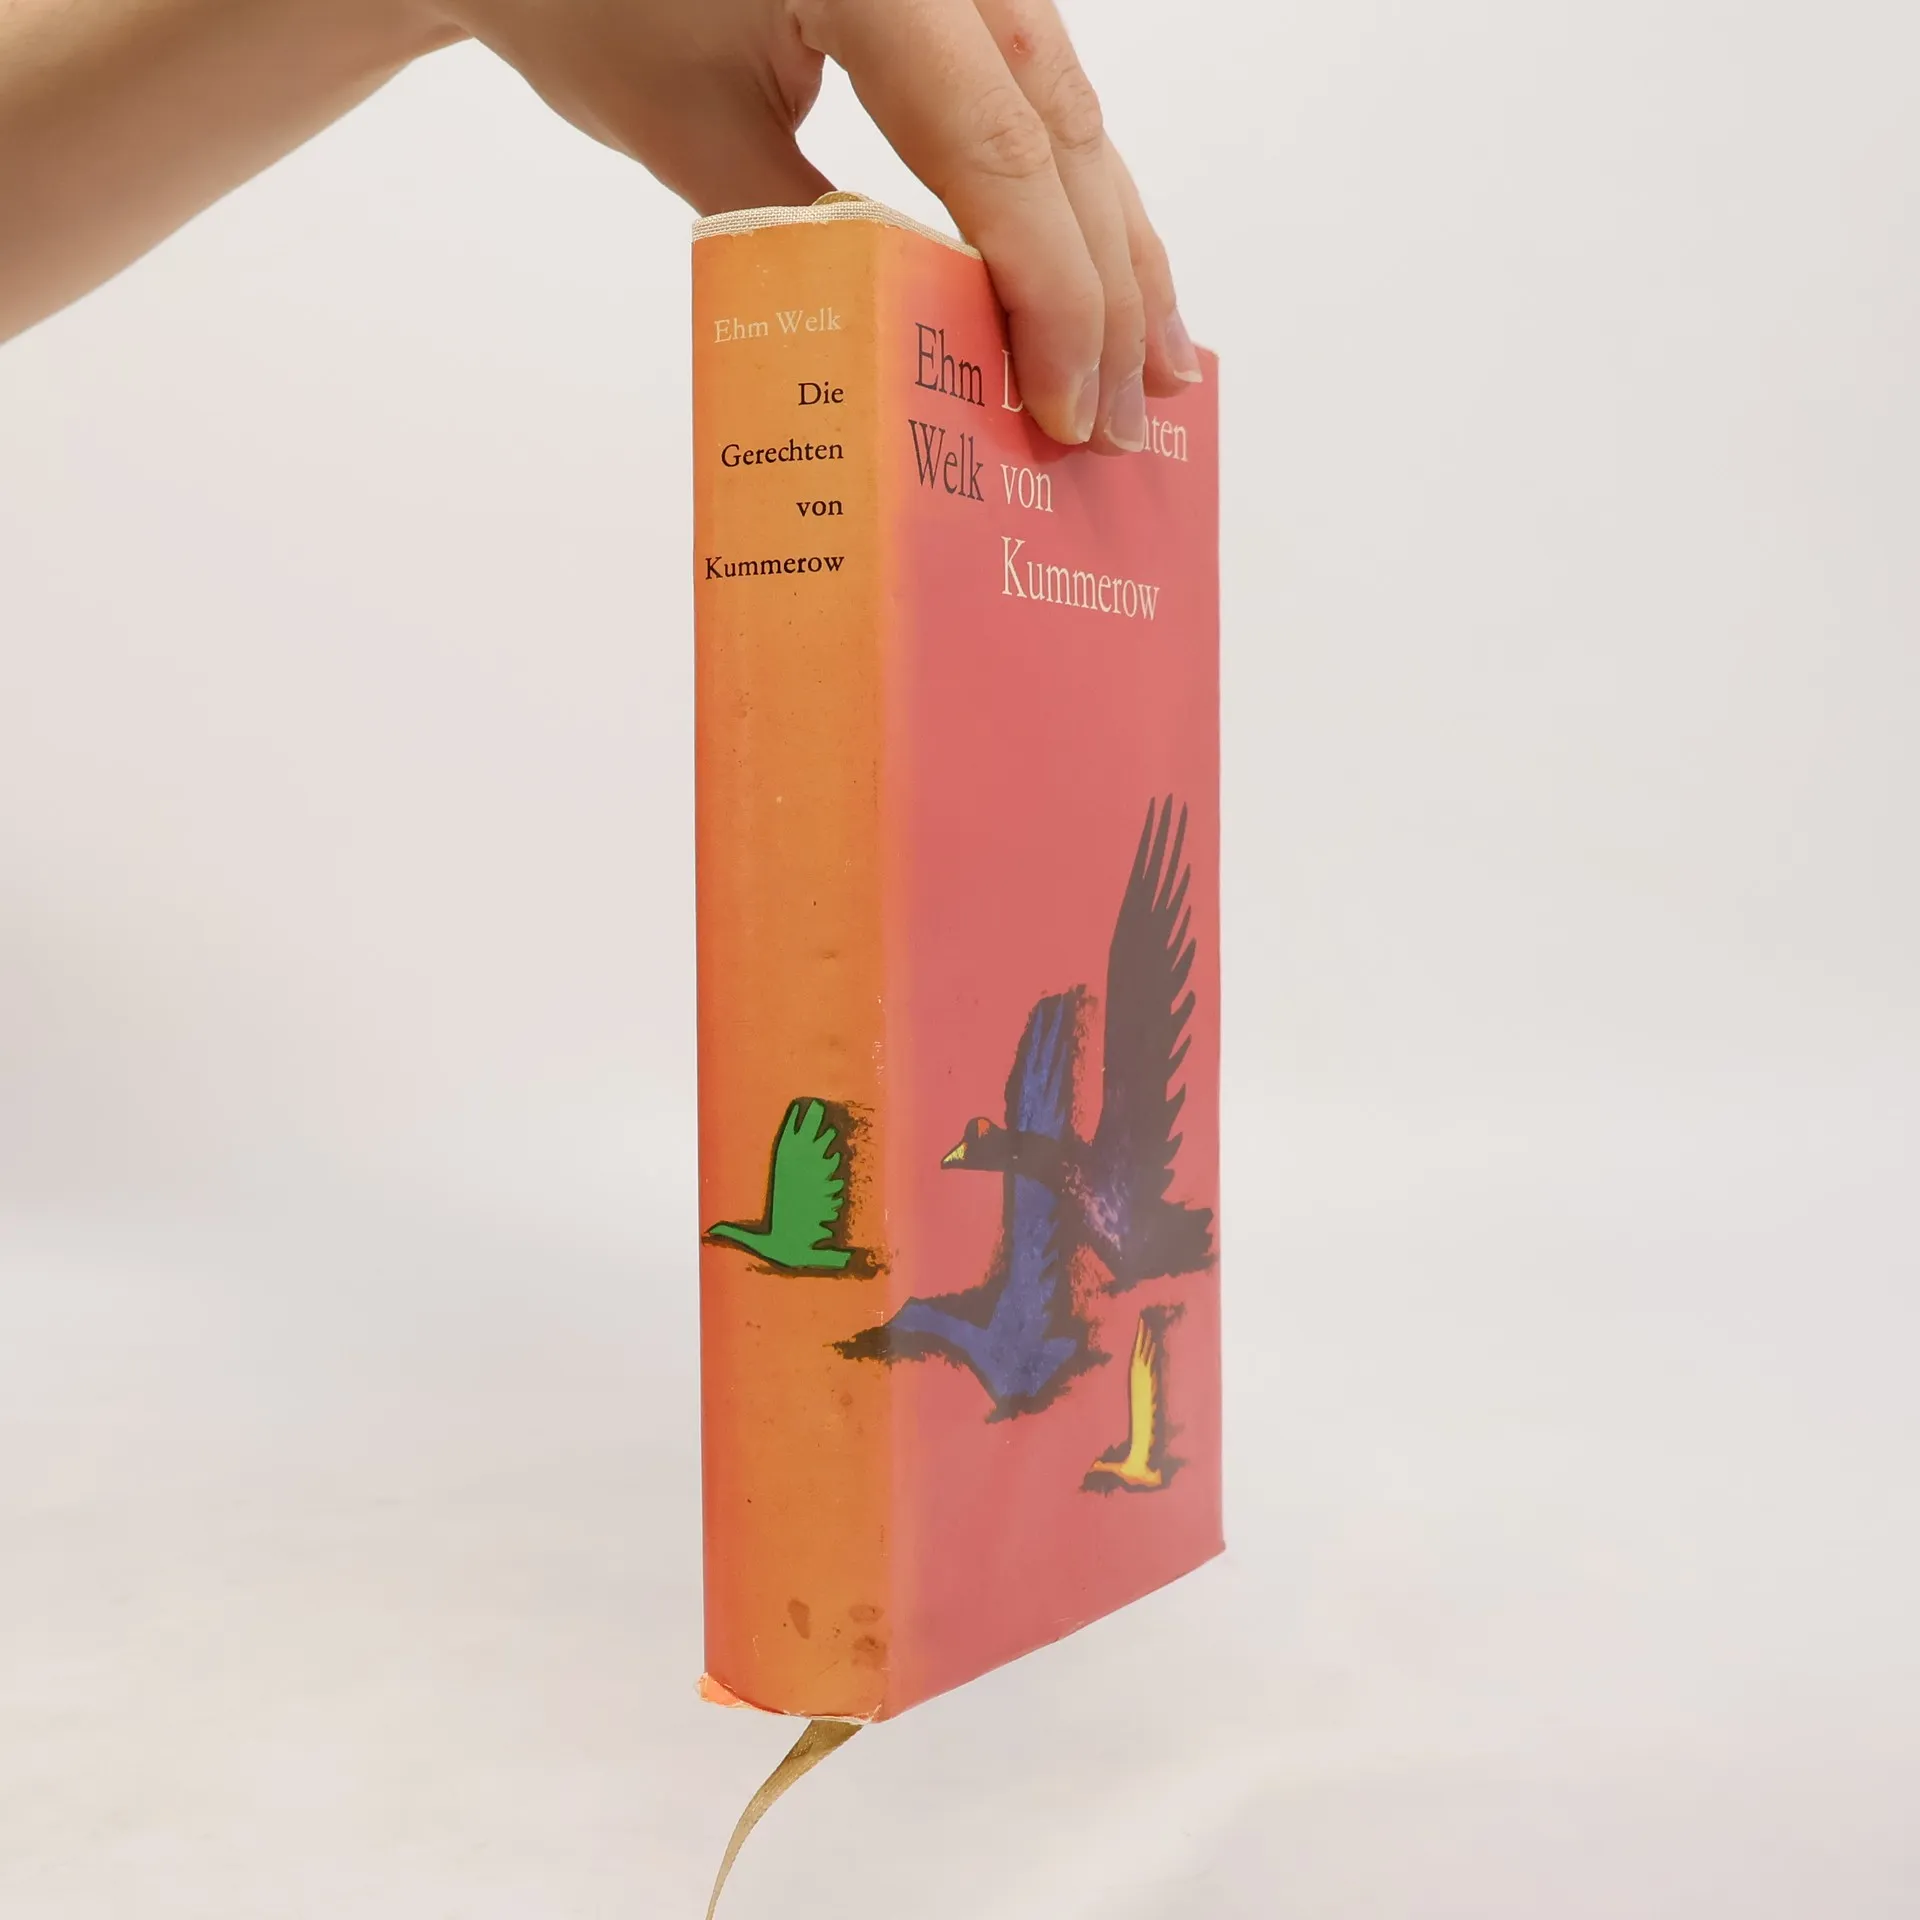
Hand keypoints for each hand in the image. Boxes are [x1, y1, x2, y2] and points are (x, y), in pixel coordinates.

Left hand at [441, 0, 1202, 448]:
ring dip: (1118, 248)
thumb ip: (813, 236)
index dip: (1048, 295)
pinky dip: (1072, 195)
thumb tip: (927, 358)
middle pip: (1057, 133)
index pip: (997, 151)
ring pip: (1069, 110)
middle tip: (1119, 421)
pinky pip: (1036, 93)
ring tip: (1152, 370)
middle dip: (1102, 291)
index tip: (1059, 409)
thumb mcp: (691, 128)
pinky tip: (1109, 268)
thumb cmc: (592, 0)